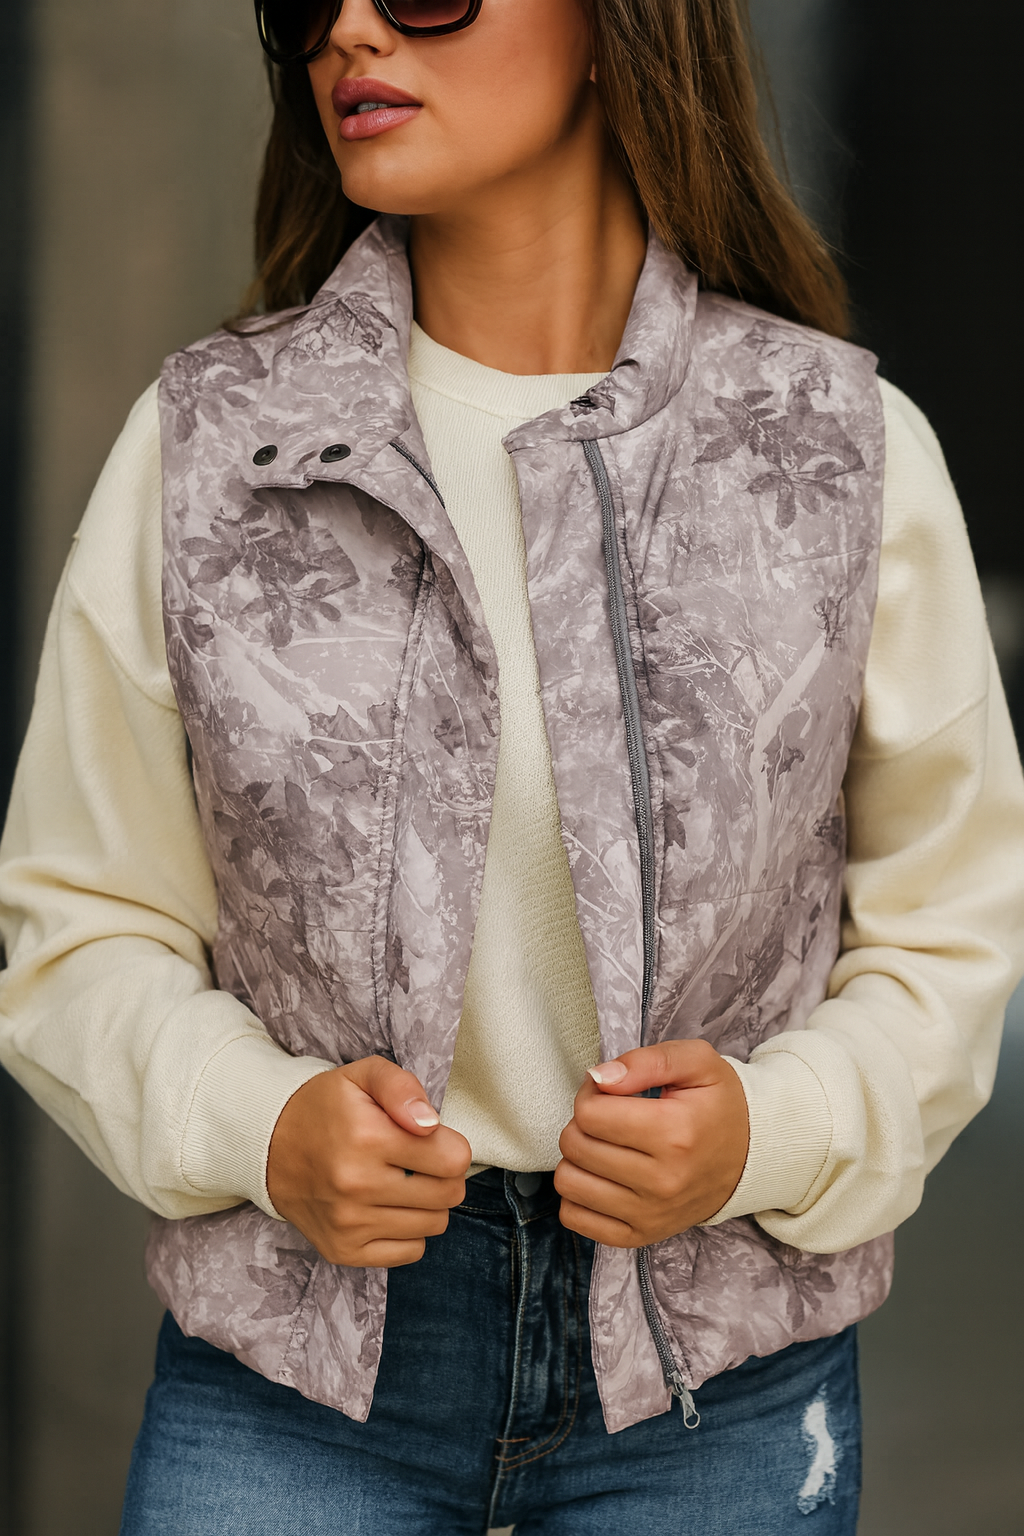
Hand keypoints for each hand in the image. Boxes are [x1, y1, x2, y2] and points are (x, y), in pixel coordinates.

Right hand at [266, 1057, 471, 1267]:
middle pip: (449, 1194)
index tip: (433, 1140)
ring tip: (402, 1182)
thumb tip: (430, 1124)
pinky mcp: (344, 1250)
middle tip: (419, 1161)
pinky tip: (388, 1208)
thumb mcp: (363, 1076)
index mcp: (367, 1137)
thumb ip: (402, 1088)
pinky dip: (409, 1231)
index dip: (451, 1146)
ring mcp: (349, 1224)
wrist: (271, 1148)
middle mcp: (357, 1185)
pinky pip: (411, 1252)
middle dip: (444, 1175)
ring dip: (428, 1203)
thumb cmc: (327, 1109)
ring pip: (434, 1224)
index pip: (453, 1159)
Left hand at [554, 1040, 748, 1246]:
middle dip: (583, 1122)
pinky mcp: (640, 1236)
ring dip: (577, 1158)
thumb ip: (645, 1060)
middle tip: (610, 1116)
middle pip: (575, 1145)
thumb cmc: (719, 1106)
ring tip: (604, 1146)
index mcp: (675, 1132)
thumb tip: (599, 1077)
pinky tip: (600, 1176)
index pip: (589, 1113)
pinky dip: (577, 1194)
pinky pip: (576, 1218)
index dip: (591, 1092)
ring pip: (568, 1182)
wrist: (753, 1158)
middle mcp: (663, 1180)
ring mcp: (651, 1214)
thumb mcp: (696, 1062)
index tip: (611, 1091)